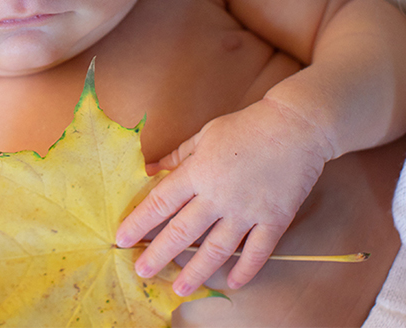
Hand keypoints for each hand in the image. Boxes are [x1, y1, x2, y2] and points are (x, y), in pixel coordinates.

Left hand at [115, 98, 330, 295]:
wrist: (294, 127)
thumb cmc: (244, 127)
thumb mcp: (204, 135)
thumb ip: (176, 157)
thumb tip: (149, 170)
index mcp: (198, 172)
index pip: (160, 202)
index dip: (139, 222)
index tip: (121, 239)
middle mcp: (219, 195)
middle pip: (183, 231)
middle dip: (159, 254)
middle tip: (141, 271)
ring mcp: (247, 210)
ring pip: (217, 249)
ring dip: (196, 271)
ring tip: (179, 288)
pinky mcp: (274, 220)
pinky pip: (257, 252)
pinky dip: (244, 270)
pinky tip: (230, 282)